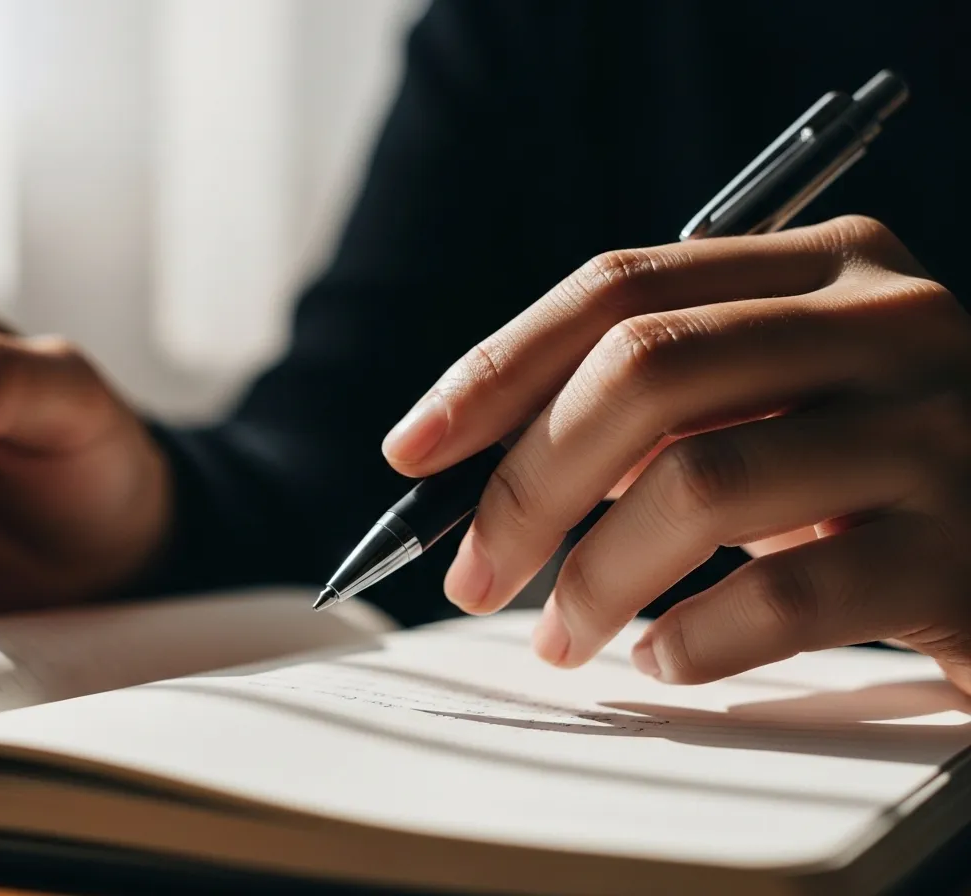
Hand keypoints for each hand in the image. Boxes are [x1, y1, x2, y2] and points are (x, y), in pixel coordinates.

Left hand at [382, 216, 970, 689]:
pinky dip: (697, 639)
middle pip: (644, 372)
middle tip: (470, 574)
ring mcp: (938, 431)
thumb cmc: (867, 470)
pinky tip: (665, 659)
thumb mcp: (770, 399)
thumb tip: (478, 468)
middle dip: (526, 483)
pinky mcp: (965, 551)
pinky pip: (792, 596)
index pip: (618, 288)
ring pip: (703, 486)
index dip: (495, 370)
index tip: (411, 450)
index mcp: (822, 266)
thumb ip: (655, 406)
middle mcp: (886, 322)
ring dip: (594, 577)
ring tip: (560, 634)